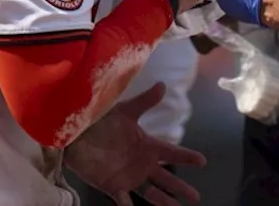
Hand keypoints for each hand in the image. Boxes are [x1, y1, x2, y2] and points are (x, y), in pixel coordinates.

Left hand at [66, 82, 205, 205]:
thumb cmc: (101, 120)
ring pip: (151, 192)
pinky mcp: (113, 185)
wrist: (76, 134)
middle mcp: (141, 163)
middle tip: (196, 196)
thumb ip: (144, 101)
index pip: (171, 152)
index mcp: (146, 145)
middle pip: (165, 178)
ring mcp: (129, 176)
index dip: (186, 156)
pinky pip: (124, 200)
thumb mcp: (124, 111)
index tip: (202, 161)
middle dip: (180, 187)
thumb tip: (163, 84)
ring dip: (164, 201)